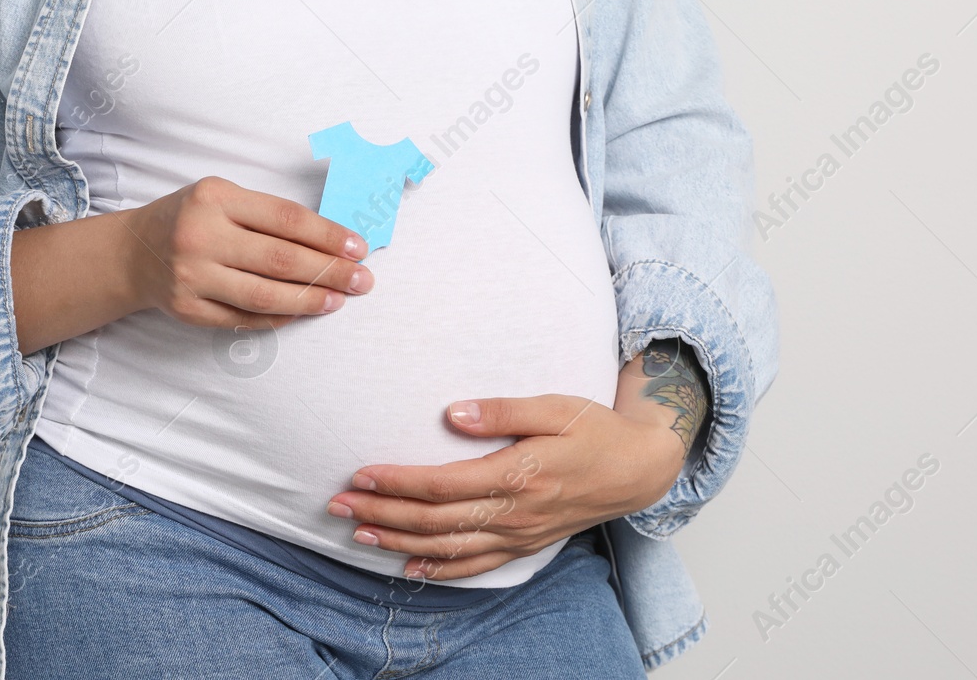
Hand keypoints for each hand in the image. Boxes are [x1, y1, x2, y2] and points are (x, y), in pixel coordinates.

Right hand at [123, 175, 371, 329]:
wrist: (134, 251)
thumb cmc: (192, 218)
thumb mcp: (223, 197)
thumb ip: (268, 215)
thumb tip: (333, 241)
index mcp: (216, 198)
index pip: (287, 219)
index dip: (329, 236)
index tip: (359, 248)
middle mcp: (201, 236)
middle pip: (281, 260)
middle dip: (330, 272)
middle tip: (363, 280)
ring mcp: (192, 276)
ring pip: (265, 295)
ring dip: (311, 300)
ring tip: (339, 300)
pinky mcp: (188, 309)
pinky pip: (245, 318)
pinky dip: (279, 317)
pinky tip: (303, 311)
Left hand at [325, 393, 685, 580]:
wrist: (638, 469)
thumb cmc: (595, 430)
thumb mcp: (554, 406)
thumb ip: (503, 410)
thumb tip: (453, 414)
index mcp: (518, 474)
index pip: (442, 484)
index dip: (398, 481)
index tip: (361, 472)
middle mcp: (515, 512)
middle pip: (435, 520)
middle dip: (383, 513)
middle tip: (338, 504)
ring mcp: (520, 534)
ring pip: (448, 547)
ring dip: (400, 542)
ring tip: (358, 533)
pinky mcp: (525, 544)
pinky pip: (477, 566)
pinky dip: (441, 570)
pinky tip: (410, 568)